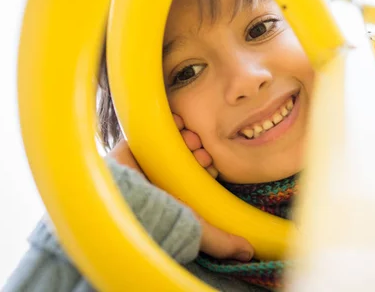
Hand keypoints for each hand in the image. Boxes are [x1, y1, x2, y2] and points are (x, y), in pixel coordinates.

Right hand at [108, 117, 252, 261]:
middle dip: (198, 149)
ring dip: (185, 136)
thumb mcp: (197, 232)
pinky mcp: (132, 148)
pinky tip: (177, 122)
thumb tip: (248, 252)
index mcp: (176, 195)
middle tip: (200, 149)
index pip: (198, 173)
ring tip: (190, 137)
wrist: (126, 204)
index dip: (207, 164)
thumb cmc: (161, 218)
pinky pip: (152, 130)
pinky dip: (166, 124)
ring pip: (172, 142)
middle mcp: (161, 178)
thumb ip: (222, 242)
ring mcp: (147, 162)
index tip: (210, 162)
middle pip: (186, 155)